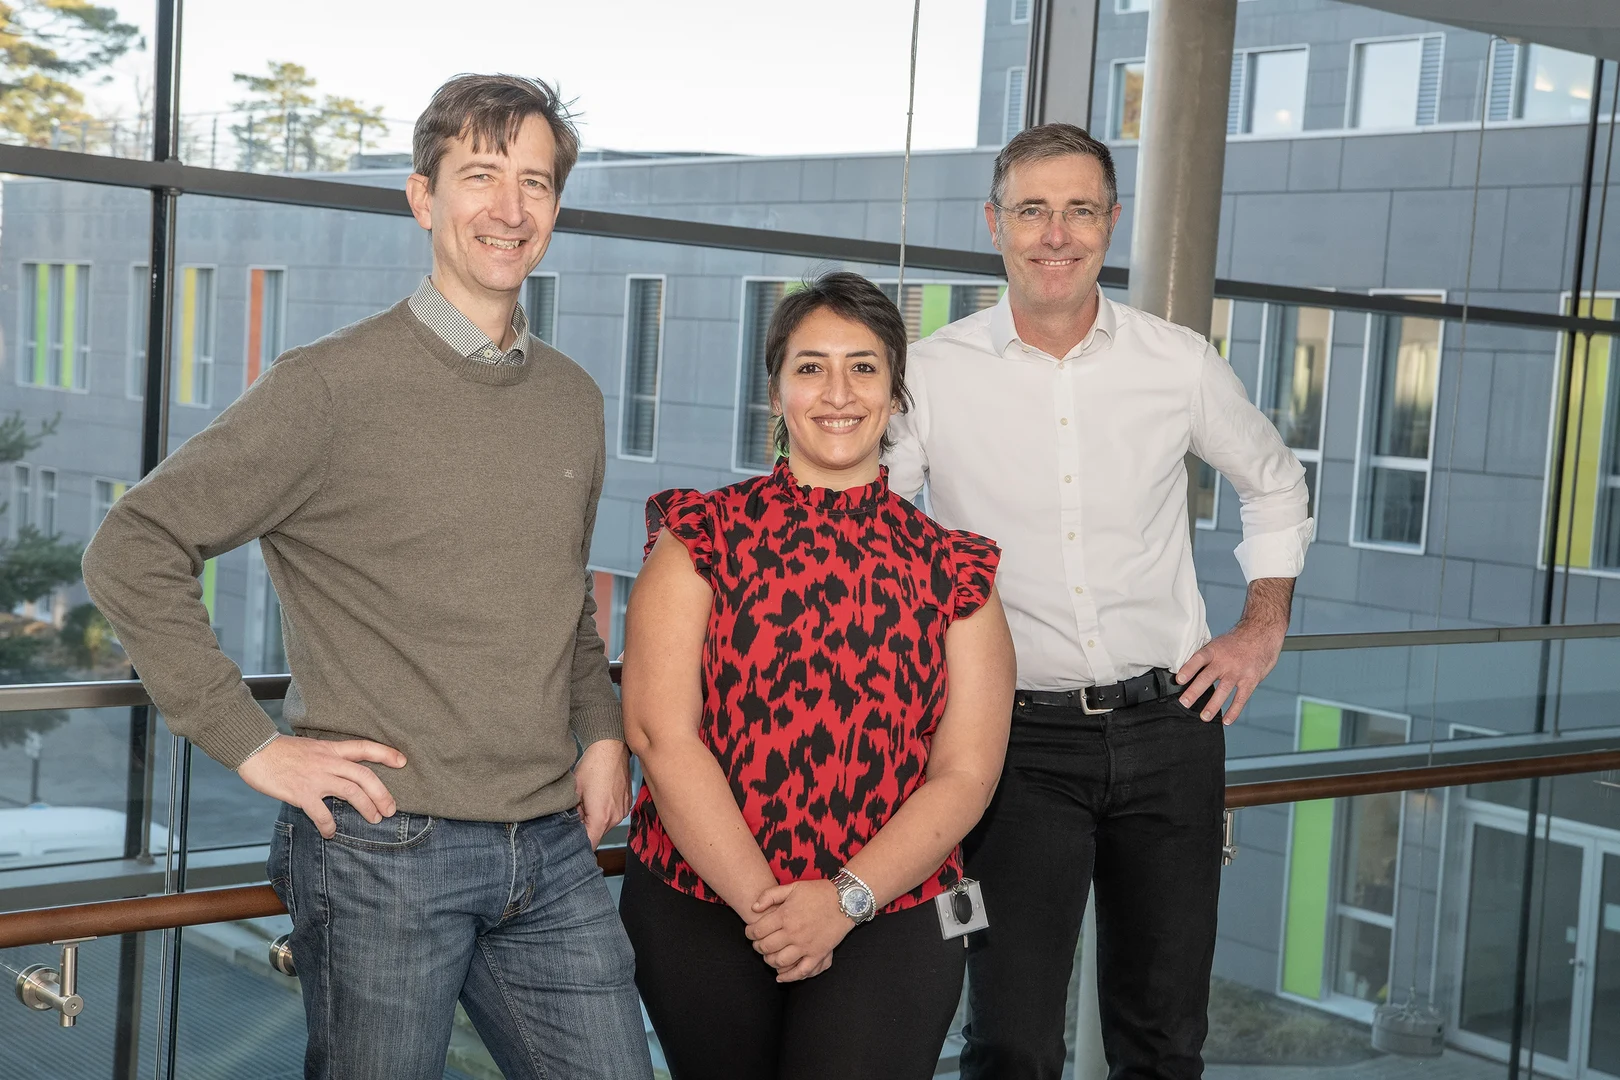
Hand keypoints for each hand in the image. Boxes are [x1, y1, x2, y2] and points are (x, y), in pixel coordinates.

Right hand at [237, 734, 405, 838]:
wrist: (254, 749)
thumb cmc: (281, 751)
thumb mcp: (311, 747)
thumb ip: (328, 758)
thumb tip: (341, 771)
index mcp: (331, 749)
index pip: (365, 747)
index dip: (386, 753)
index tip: (402, 761)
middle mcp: (328, 762)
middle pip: (365, 776)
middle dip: (382, 794)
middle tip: (390, 809)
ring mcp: (316, 777)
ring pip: (352, 792)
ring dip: (366, 808)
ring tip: (374, 820)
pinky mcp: (301, 792)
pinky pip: (321, 813)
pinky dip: (329, 825)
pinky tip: (331, 832)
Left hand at [574, 739, 631, 848]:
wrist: (611, 748)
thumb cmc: (593, 766)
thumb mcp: (574, 791)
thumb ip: (571, 813)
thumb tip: (568, 824)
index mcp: (601, 818)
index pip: (589, 844)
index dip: (577, 844)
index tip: (568, 839)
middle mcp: (615, 818)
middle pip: (597, 834)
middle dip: (585, 827)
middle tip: (575, 812)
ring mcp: (623, 810)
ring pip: (605, 824)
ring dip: (595, 818)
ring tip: (587, 801)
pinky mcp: (626, 803)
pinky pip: (612, 814)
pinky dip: (604, 810)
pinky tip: (598, 795)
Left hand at [745, 880, 850, 982]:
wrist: (845, 900)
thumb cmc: (818, 892)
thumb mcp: (793, 887)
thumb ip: (770, 895)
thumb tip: (754, 907)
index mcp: (785, 915)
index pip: (758, 930)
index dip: (749, 933)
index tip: (750, 933)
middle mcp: (793, 933)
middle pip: (766, 947)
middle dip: (757, 947)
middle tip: (757, 944)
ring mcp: (806, 945)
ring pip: (779, 961)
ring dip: (769, 961)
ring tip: (768, 956)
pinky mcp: (818, 954)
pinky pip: (801, 971)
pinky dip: (789, 977)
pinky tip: (781, 977)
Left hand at [1174, 618, 1285, 724]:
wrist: (1262, 632)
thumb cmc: (1237, 640)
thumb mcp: (1219, 643)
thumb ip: (1207, 658)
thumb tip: (1188, 671)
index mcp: (1215, 650)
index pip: (1199, 659)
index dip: (1188, 669)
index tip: (1179, 680)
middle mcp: (1225, 661)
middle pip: (1207, 677)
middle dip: (1194, 691)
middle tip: (1184, 703)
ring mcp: (1238, 671)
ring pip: (1223, 691)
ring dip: (1213, 706)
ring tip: (1204, 717)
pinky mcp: (1251, 680)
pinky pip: (1241, 698)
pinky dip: (1234, 710)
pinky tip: (1227, 720)